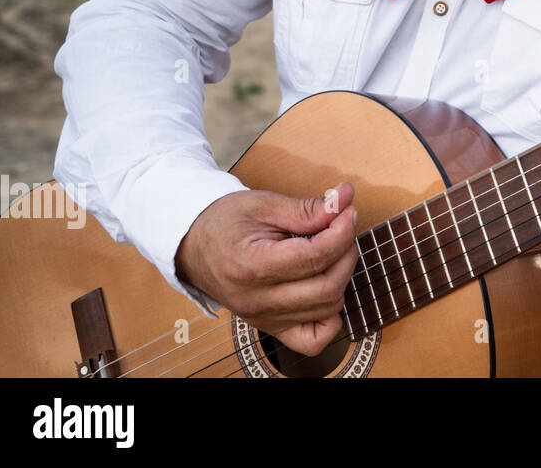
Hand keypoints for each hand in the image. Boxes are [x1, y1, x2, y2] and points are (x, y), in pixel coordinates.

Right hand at [176, 181, 359, 356]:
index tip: (347, 212)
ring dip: (342, 277)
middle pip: (327, 287)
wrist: (193, 247)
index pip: (315, 257)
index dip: (342, 233)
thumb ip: (306, 209)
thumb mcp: (264, 205)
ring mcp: (264, 319)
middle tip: (343, 228)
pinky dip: (330, 319)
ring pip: (327, 310)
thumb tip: (345, 199)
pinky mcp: (270, 327)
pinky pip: (312, 341)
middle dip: (346, 253)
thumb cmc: (226, 222)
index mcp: (251, 267)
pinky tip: (327, 289)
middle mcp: (257, 301)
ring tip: (333, 250)